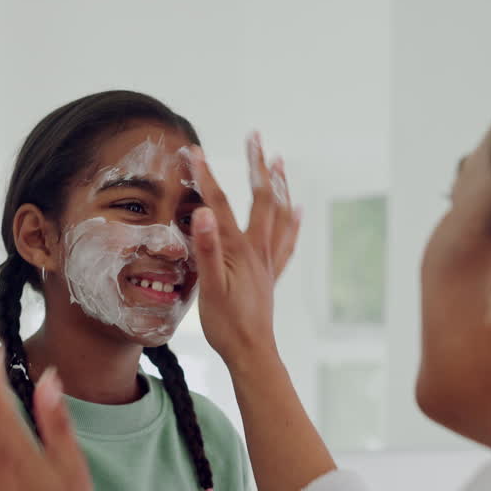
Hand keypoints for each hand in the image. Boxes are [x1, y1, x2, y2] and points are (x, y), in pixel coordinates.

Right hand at [183, 132, 301, 365]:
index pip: (217, 204)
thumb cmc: (227, 325)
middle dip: (256, 165)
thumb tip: (203, 214)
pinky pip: (286, 241)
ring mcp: (267, 261)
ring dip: (277, 185)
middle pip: (260, 198)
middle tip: (255, 136)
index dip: (204, 175)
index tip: (192, 150)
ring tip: (278, 161)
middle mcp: (257, 250)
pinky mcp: (270, 275)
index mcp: (238, 250)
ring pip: (277, 214)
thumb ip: (206, 250)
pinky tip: (297, 210)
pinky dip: (292, 222)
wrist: (252, 353)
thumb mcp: (210, 288)